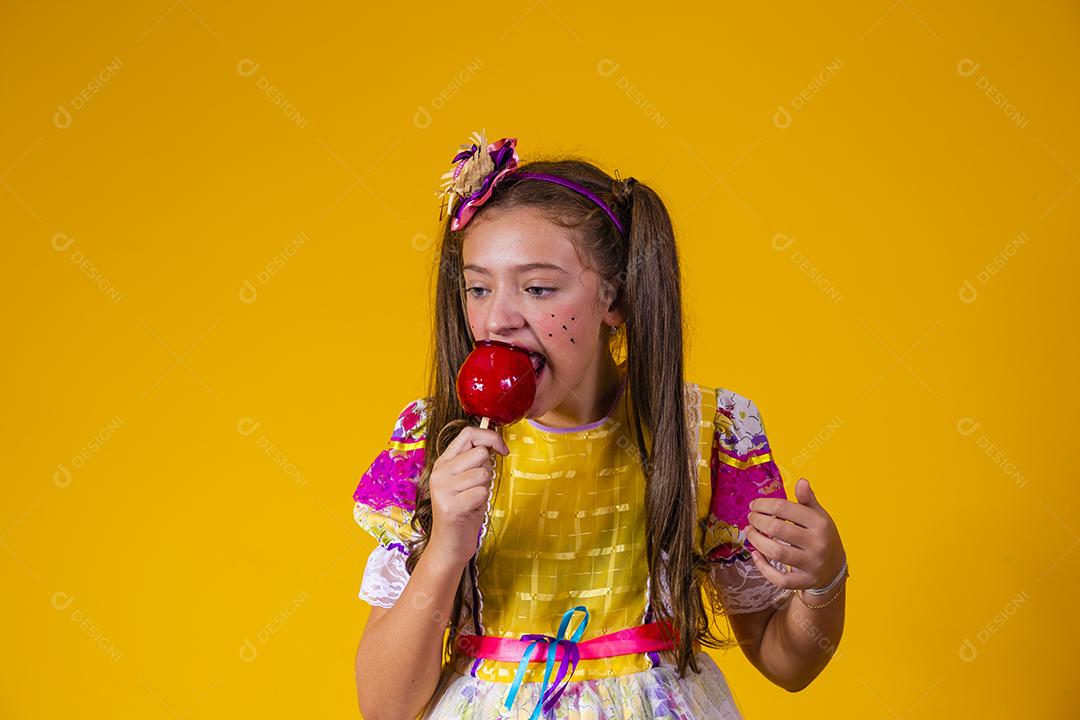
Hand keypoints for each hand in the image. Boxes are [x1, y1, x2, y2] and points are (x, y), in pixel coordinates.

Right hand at [427, 425, 508, 568]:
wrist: (449, 545)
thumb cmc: (463, 511)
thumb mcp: (465, 480)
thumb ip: (474, 461)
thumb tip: (494, 443)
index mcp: (443, 462)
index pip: (468, 433)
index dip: (490, 436)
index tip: (502, 449)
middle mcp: (440, 472)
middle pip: (480, 453)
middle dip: (488, 470)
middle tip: (476, 487)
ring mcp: (443, 489)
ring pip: (483, 474)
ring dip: (484, 488)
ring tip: (472, 500)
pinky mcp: (451, 506)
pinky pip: (482, 492)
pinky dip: (482, 502)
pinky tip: (471, 510)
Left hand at [744, 477, 845, 590]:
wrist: (835, 568)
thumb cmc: (821, 536)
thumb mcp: (818, 516)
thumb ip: (808, 499)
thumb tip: (802, 481)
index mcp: (820, 524)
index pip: (785, 508)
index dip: (764, 504)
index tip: (754, 505)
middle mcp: (818, 544)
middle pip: (778, 529)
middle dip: (758, 521)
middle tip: (750, 518)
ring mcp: (812, 565)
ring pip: (776, 552)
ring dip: (756, 541)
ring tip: (749, 532)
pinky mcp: (805, 582)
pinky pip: (779, 578)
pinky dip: (763, 567)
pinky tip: (756, 554)